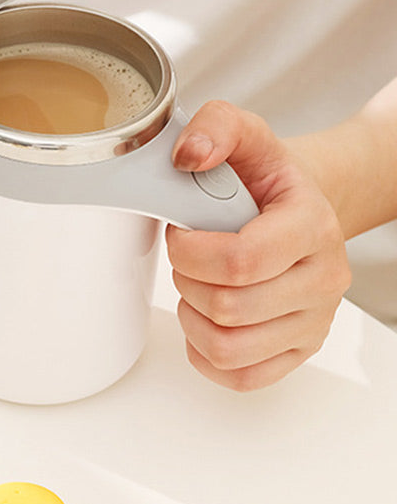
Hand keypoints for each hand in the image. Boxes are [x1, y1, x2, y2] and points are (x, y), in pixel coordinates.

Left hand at [166, 101, 351, 390]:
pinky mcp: (298, 350)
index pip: (241, 261)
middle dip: (186, 279)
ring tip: (194, 284)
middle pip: (229, 307)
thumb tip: (188, 157)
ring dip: (192, 316)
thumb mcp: (244, 133)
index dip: (191, 251)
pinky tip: (204, 316)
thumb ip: (214, 126)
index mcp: (312, 225)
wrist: (296, 206)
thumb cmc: (265, 177)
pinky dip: (205, 352)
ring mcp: (313, 320)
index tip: (180, 232)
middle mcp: (323, 279)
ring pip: (229, 347)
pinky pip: (240, 377)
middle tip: (186, 255)